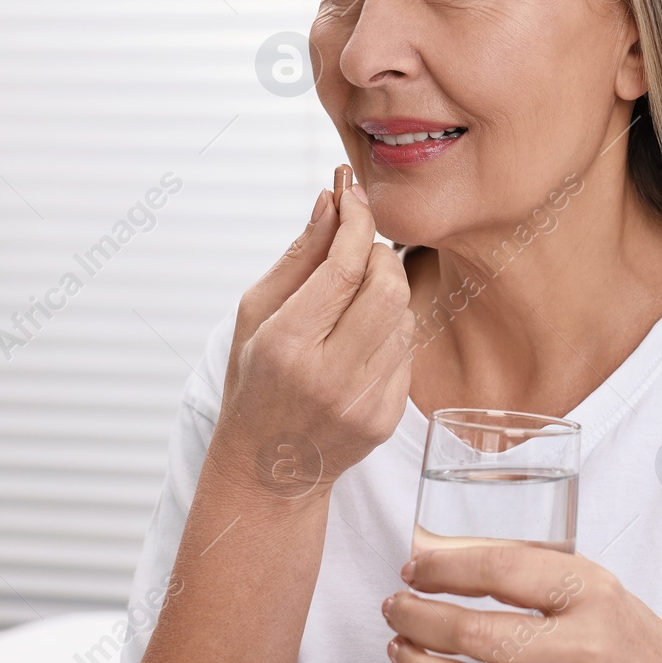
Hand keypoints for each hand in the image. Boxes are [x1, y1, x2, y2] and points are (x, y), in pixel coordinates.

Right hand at [210, 178, 413, 500]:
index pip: (342, 268)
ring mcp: (363, 401)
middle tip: (358, 251)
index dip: (356, 222)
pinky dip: (389, 332)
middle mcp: (329, 375)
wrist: (268, 468)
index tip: (354, 194)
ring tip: (352, 303)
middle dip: (379, 254)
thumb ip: (298, 257)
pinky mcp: (388, 417)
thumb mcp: (255, 315)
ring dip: (385, 293)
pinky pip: (407, 350)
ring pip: (403, 315)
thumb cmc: (254, 382)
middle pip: (387, 287)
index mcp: (286, 345)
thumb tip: (330, 201)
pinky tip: (359, 342)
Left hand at [382, 545, 661, 662]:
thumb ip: (534, 572)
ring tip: (398, 649)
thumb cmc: (624, 635)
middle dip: (420, 619)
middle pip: (480, 635)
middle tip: (395, 608)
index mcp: (590, 591)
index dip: (446, 568)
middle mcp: (582, 645)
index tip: (415, 568)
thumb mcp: (595, 585)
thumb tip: (448, 559)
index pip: (503, 569)